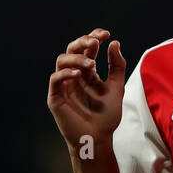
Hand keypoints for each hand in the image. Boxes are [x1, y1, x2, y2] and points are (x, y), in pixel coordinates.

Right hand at [47, 28, 126, 150]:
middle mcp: (74, 76)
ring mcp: (64, 86)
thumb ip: (117, 66)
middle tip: (95, 42)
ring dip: (76, 58)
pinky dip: (66, 73)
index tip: (106, 34)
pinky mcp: (56, 97)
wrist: (99, 138)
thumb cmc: (107, 115)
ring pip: (61, 61)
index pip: (87, 49)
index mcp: (87, 72)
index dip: (94, 38)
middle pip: (72, 50)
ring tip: (91, 64)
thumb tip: (115, 43)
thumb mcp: (116, 87)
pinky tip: (80, 74)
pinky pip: (55, 79)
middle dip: (83, 42)